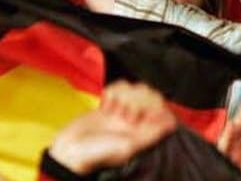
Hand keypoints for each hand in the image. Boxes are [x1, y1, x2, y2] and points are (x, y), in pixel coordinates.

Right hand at [50, 82, 178, 174]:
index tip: (145, 112)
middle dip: (138, 99)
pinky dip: (112, 91)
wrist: (68, 150)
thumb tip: (171, 123)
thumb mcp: (126, 147)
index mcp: (143, 133)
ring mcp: (122, 112)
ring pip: (135, 88)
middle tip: (125, 114)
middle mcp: (136, 122)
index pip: (163, 110)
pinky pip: (118, 87)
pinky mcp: (109, 105)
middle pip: (151, 95)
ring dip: (124, 94)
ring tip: (113, 110)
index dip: (157, 106)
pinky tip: (105, 104)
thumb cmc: (95, 154)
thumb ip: (150, 135)